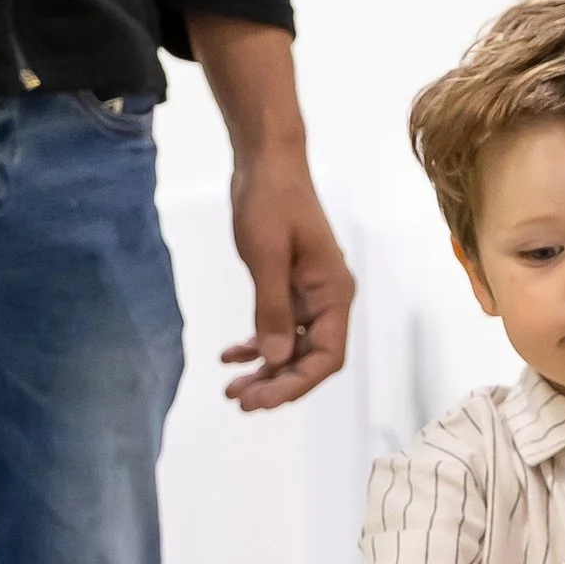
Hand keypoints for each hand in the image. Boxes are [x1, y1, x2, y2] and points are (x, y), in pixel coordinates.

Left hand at [221, 150, 355, 410]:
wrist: (268, 162)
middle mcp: (328, 300)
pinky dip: (258, 343)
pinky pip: (279, 326)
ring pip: (292, 346)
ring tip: (231, 388)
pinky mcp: (290, 285)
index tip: (261, 400)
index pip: (326, 356)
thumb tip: (274, 359)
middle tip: (239, 400)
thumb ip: (272, 309)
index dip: (296, 384)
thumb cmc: (271, 202)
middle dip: (277, 383)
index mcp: (334, 294)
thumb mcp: (267, 256)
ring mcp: (309, 294)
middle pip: (309, 358)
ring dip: (265, 369)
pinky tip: (230, 355)